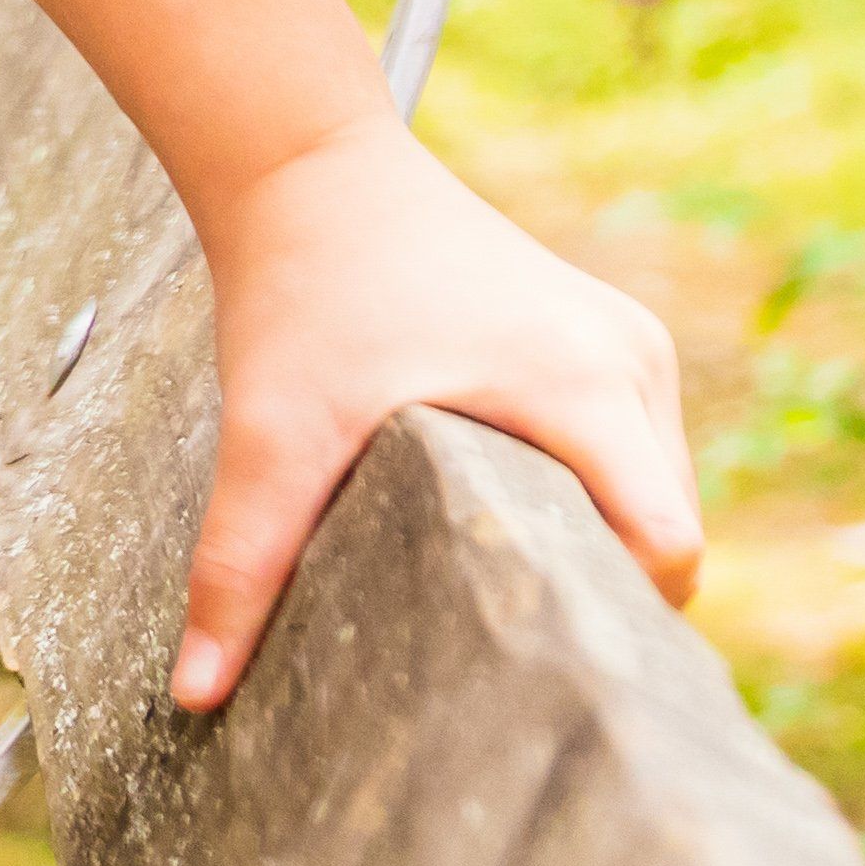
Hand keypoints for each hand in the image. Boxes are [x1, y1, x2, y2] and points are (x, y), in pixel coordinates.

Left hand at [177, 120, 699, 708]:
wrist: (308, 171)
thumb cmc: (301, 294)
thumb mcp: (270, 433)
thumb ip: (242, 563)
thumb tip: (196, 693)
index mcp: (586, 385)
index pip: (666, 544)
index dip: (621, 618)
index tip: (545, 667)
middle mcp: (631, 360)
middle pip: (668, 526)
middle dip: (605, 590)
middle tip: (511, 650)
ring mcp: (629, 342)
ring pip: (653, 488)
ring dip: (597, 539)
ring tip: (502, 588)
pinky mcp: (607, 334)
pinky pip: (629, 447)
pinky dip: (588, 490)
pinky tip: (509, 521)